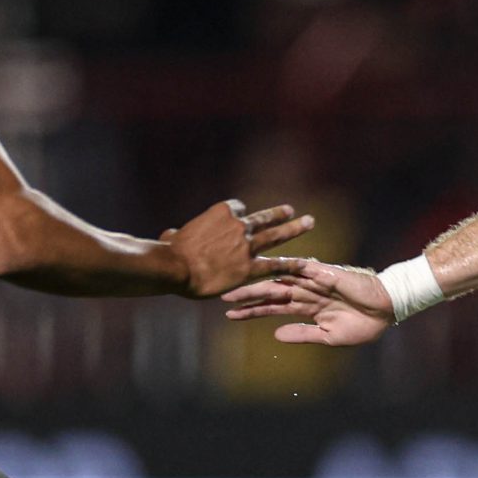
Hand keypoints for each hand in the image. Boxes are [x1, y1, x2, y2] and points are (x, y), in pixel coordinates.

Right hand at [162, 199, 312, 297]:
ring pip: (275, 236)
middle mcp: (238, 226)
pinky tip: (306, 265)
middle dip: (279, 214)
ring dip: (294, 228)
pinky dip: (292, 264)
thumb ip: (177, 234)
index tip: (242, 218)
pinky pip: (276, 265)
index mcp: (220, 213)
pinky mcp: (249, 268)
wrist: (175, 266)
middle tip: (291, 210)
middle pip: (263, 218)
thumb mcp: (172, 236)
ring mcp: (246, 246)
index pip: (238, 209)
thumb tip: (169, 235)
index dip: (240, 215)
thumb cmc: (169, 251)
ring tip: (308, 222)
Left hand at [222, 257, 398, 345]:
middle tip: (221, 296)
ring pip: (279, 281)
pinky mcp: (326, 274)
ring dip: (257, 286)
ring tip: (235, 290)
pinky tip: (264, 272)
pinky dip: (284, 270)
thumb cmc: (362, 325)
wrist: (387, 310)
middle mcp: (306, 292)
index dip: (252, 311)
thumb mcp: (329, 336)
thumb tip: (275, 335)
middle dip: (246, 295)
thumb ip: (303, 334)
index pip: (273, 307)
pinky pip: (302, 270)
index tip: (230, 315)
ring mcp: (314, 281)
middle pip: (270, 292)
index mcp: (306, 307)